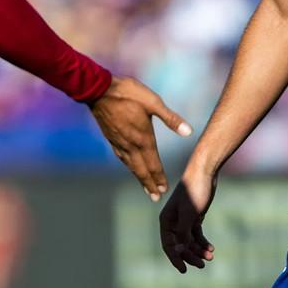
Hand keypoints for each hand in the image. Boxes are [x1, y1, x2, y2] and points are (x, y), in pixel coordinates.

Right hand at [88, 75, 191, 200]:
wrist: (99, 90)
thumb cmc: (128, 93)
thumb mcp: (153, 102)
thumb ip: (171, 118)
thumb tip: (188, 132)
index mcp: (143, 138)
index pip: (153, 163)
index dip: (159, 177)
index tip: (164, 190)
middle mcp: (131, 145)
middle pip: (141, 170)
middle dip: (149, 184)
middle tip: (155, 197)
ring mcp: (119, 143)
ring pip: (130, 166)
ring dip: (139, 178)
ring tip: (145, 188)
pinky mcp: (111, 138)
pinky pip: (121, 157)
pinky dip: (128, 166)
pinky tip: (130, 166)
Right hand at [159, 171, 216, 271]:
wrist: (205, 172)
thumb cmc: (194, 191)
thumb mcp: (189, 214)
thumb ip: (184, 233)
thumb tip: (179, 251)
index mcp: (166, 220)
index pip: (168, 245)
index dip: (175, 258)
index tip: (184, 270)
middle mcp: (173, 221)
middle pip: (180, 245)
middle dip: (190, 256)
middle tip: (202, 265)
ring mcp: (184, 219)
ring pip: (189, 241)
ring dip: (198, 250)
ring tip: (210, 257)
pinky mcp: (194, 217)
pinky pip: (196, 234)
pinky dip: (203, 242)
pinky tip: (211, 248)